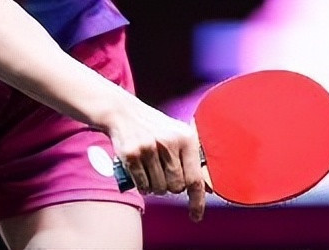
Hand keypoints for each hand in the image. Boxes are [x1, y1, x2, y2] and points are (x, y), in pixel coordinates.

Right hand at [110, 101, 209, 221]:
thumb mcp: (177, 135)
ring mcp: (149, 148)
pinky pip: (142, 186)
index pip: (195, 179)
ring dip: (155, 186)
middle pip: (177, 187)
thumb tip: (205, 188)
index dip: (197, 201)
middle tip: (163, 174)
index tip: (196, 216)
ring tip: (150, 169)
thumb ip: (191, 158)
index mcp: (186, 138)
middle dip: (171, 186)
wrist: (124, 113)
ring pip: (159, 189)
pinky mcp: (132, 155)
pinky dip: (142, 185)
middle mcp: (169, 143)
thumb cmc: (154, 128)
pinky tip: (140, 171)